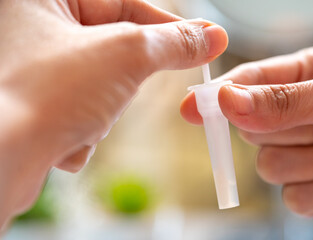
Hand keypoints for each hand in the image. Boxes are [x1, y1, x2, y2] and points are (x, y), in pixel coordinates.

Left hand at [0, 0, 227, 225]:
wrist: (2, 163)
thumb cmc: (46, 96)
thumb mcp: (126, 54)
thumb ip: (172, 42)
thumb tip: (209, 37)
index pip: (124, 2)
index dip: (167, 25)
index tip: (203, 41)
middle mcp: (33, 30)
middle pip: (114, 47)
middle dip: (124, 78)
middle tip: (119, 88)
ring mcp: (36, 72)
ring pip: (103, 84)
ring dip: (106, 109)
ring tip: (82, 118)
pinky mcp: (39, 107)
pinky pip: (85, 110)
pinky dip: (87, 129)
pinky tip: (66, 136)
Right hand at [181, 47, 312, 226]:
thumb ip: (282, 101)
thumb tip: (225, 101)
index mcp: (301, 79)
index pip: (246, 84)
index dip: (218, 96)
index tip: (192, 108)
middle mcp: (295, 115)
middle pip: (251, 129)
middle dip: (289, 132)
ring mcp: (298, 154)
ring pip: (268, 166)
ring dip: (312, 164)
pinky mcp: (306, 191)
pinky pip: (291, 197)